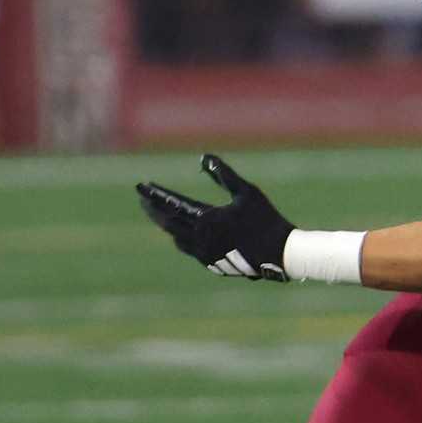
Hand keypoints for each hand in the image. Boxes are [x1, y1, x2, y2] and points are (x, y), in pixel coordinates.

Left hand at [136, 154, 294, 280]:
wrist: (281, 254)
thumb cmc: (266, 219)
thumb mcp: (246, 192)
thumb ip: (223, 174)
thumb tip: (204, 158)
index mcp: (207, 219)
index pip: (172, 205)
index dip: (155, 195)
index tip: (140, 187)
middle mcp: (201, 239)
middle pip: (168, 223)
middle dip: (153, 209)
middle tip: (142, 199)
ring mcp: (205, 254)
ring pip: (176, 238)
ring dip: (165, 225)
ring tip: (159, 214)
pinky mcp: (212, 264)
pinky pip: (189, 249)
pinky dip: (180, 237)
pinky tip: (180, 233)